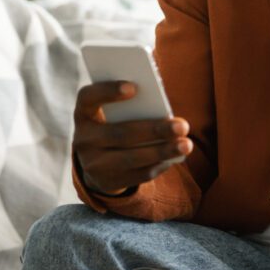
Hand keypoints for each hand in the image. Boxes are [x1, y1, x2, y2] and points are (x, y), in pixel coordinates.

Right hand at [72, 81, 192, 195]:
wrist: (99, 164)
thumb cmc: (117, 125)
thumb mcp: (116, 114)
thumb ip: (132, 107)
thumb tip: (163, 110)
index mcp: (84, 113)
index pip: (88, 98)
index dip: (108, 91)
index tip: (134, 87)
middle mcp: (83, 139)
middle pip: (121, 133)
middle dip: (155, 130)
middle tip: (182, 125)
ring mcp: (92, 164)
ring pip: (131, 158)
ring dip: (162, 151)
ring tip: (186, 145)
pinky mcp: (107, 182)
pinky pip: (137, 175)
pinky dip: (158, 165)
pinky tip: (174, 158)